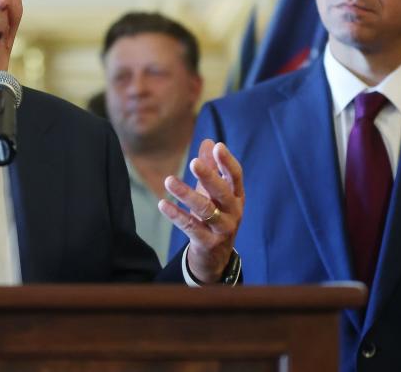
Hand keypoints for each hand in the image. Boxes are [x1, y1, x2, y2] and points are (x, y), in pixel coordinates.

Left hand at [159, 139, 243, 282]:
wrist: (216, 257)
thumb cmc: (215, 217)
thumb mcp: (214, 193)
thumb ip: (212, 168)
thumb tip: (208, 141)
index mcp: (237, 197)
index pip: (235, 177)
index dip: (227, 162)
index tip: (218, 147)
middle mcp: (234, 212)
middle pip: (223, 192)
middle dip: (209, 177)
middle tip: (193, 162)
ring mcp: (222, 229)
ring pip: (205, 210)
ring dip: (186, 194)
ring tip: (169, 180)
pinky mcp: (208, 243)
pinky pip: (190, 227)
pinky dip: (176, 214)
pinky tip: (163, 203)